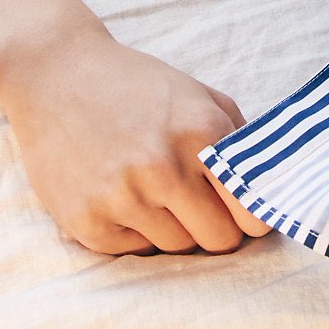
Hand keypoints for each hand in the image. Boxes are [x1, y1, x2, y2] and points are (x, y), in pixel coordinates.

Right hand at [0, 24, 274, 255]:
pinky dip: (137, 231)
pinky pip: (136, 251)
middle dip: (217, 226)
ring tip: (154, 189)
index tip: (248, 213)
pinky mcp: (88, 224)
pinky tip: (122, 193)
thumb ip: (239, 138)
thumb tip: (271, 188)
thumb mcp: (199, 95)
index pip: (251, 209)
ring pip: (178, 247)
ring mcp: (123, 200)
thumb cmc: (137, 85)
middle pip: (219, 240)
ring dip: (175, 226)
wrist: (56, 76)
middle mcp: (164, 169)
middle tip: (201, 203)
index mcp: (201, 132)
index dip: (254, 216)